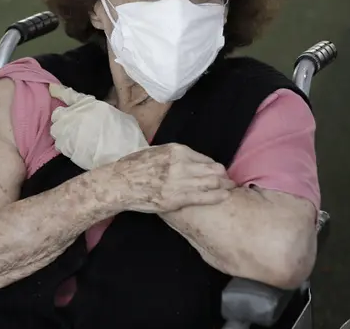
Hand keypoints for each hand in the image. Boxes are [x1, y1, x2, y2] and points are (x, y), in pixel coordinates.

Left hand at [48, 83, 148, 169]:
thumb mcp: (113, 112)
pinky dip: (66, 147)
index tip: (52, 89)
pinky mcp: (66, 148)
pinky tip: (76, 150)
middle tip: (72, 125)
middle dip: (62, 119)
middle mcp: (73, 115)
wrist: (122, 154)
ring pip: (56, 131)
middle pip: (57, 114)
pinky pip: (60, 146)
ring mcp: (67, 131)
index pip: (67, 94)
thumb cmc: (124, 132)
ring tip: (74, 139)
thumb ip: (98, 109)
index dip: (58, 91)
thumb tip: (93, 112)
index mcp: (87, 103)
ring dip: (62, 133)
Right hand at [104, 143, 236, 213]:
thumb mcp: (155, 152)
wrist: (119, 183)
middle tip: (228, 181)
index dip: (214, 167)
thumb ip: (173, 155)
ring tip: (229, 189)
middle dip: (223, 176)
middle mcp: (181, 164)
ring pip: (212, 182)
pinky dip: (218, 196)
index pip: (205, 159)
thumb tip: (187, 160)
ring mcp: (180, 182)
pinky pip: (204, 197)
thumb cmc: (133, 167)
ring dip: (224, 186)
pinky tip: (225, 196)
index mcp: (176, 151)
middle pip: (214, 169)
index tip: (217, 172)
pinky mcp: (177, 198)